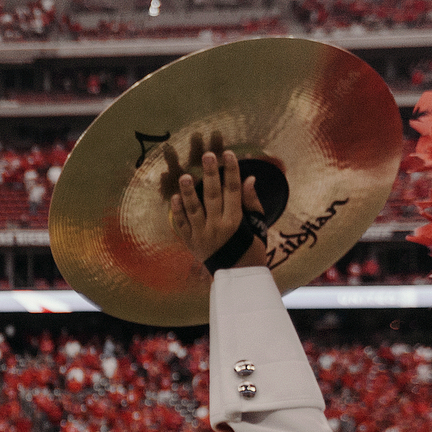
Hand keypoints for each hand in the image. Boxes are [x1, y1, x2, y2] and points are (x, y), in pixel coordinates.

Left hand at [167, 140, 266, 269]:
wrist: (236, 276)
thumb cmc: (250, 248)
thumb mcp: (257, 226)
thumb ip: (251, 202)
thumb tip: (249, 179)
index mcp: (236, 221)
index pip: (233, 191)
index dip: (231, 171)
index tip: (228, 154)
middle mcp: (217, 227)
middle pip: (213, 196)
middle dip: (210, 174)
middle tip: (207, 155)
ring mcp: (201, 235)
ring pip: (193, 209)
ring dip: (188, 192)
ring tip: (184, 175)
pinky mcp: (190, 242)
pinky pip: (182, 225)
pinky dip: (177, 211)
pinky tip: (174, 197)